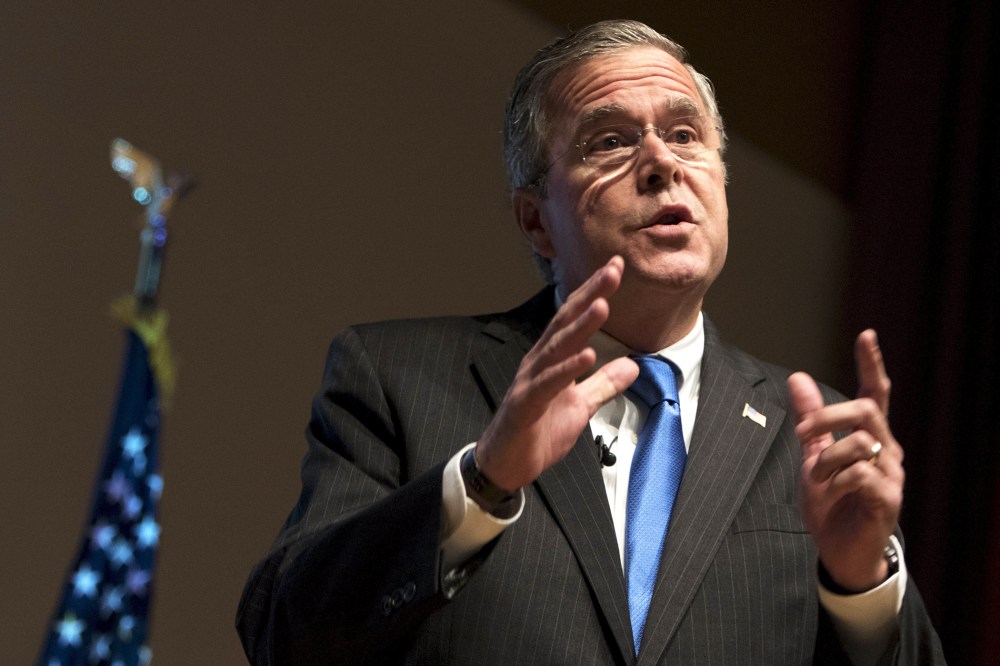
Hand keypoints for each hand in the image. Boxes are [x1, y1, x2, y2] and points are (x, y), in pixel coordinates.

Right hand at [475, 256, 639, 491]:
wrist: (504, 465)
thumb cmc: (537, 432)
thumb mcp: (580, 407)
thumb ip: (604, 384)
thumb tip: (633, 365)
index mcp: (551, 359)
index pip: (574, 319)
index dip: (594, 293)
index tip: (616, 268)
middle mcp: (538, 362)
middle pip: (566, 323)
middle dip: (590, 295)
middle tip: (613, 271)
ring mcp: (529, 382)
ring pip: (557, 348)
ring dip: (580, 326)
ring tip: (603, 305)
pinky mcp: (524, 405)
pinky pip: (547, 384)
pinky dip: (567, 369)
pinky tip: (587, 356)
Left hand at [788, 330, 903, 591]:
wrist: (840, 551)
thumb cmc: (832, 502)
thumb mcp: (813, 455)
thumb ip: (810, 420)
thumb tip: (798, 377)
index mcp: (869, 436)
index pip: (875, 393)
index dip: (871, 364)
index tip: (866, 335)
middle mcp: (887, 450)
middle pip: (865, 410)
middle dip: (827, 416)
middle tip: (801, 434)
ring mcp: (891, 474)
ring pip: (859, 443)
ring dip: (827, 460)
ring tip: (818, 481)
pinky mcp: (888, 498)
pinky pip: (859, 474)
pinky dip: (835, 482)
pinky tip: (830, 496)